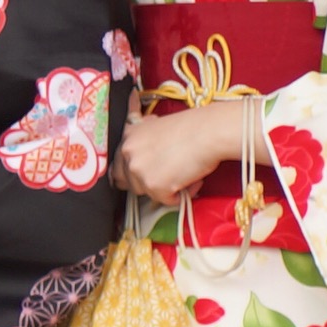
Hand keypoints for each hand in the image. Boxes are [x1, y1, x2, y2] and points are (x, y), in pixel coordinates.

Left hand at [121, 98, 254, 204]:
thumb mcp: (158, 126)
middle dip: (145, 183)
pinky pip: (165, 200)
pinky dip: (180, 194)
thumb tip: (142, 147)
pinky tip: (191, 179)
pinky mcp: (154, 186)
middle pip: (126, 182)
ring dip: (164, 188)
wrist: (209, 132)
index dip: (129, 173)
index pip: (117, 164)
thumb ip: (144, 140)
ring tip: (184, 173)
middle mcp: (128, 153)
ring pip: (146, 192)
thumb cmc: (193, 127)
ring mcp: (139, 170)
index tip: (140, 177)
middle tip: (166, 177)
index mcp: (128, 136)